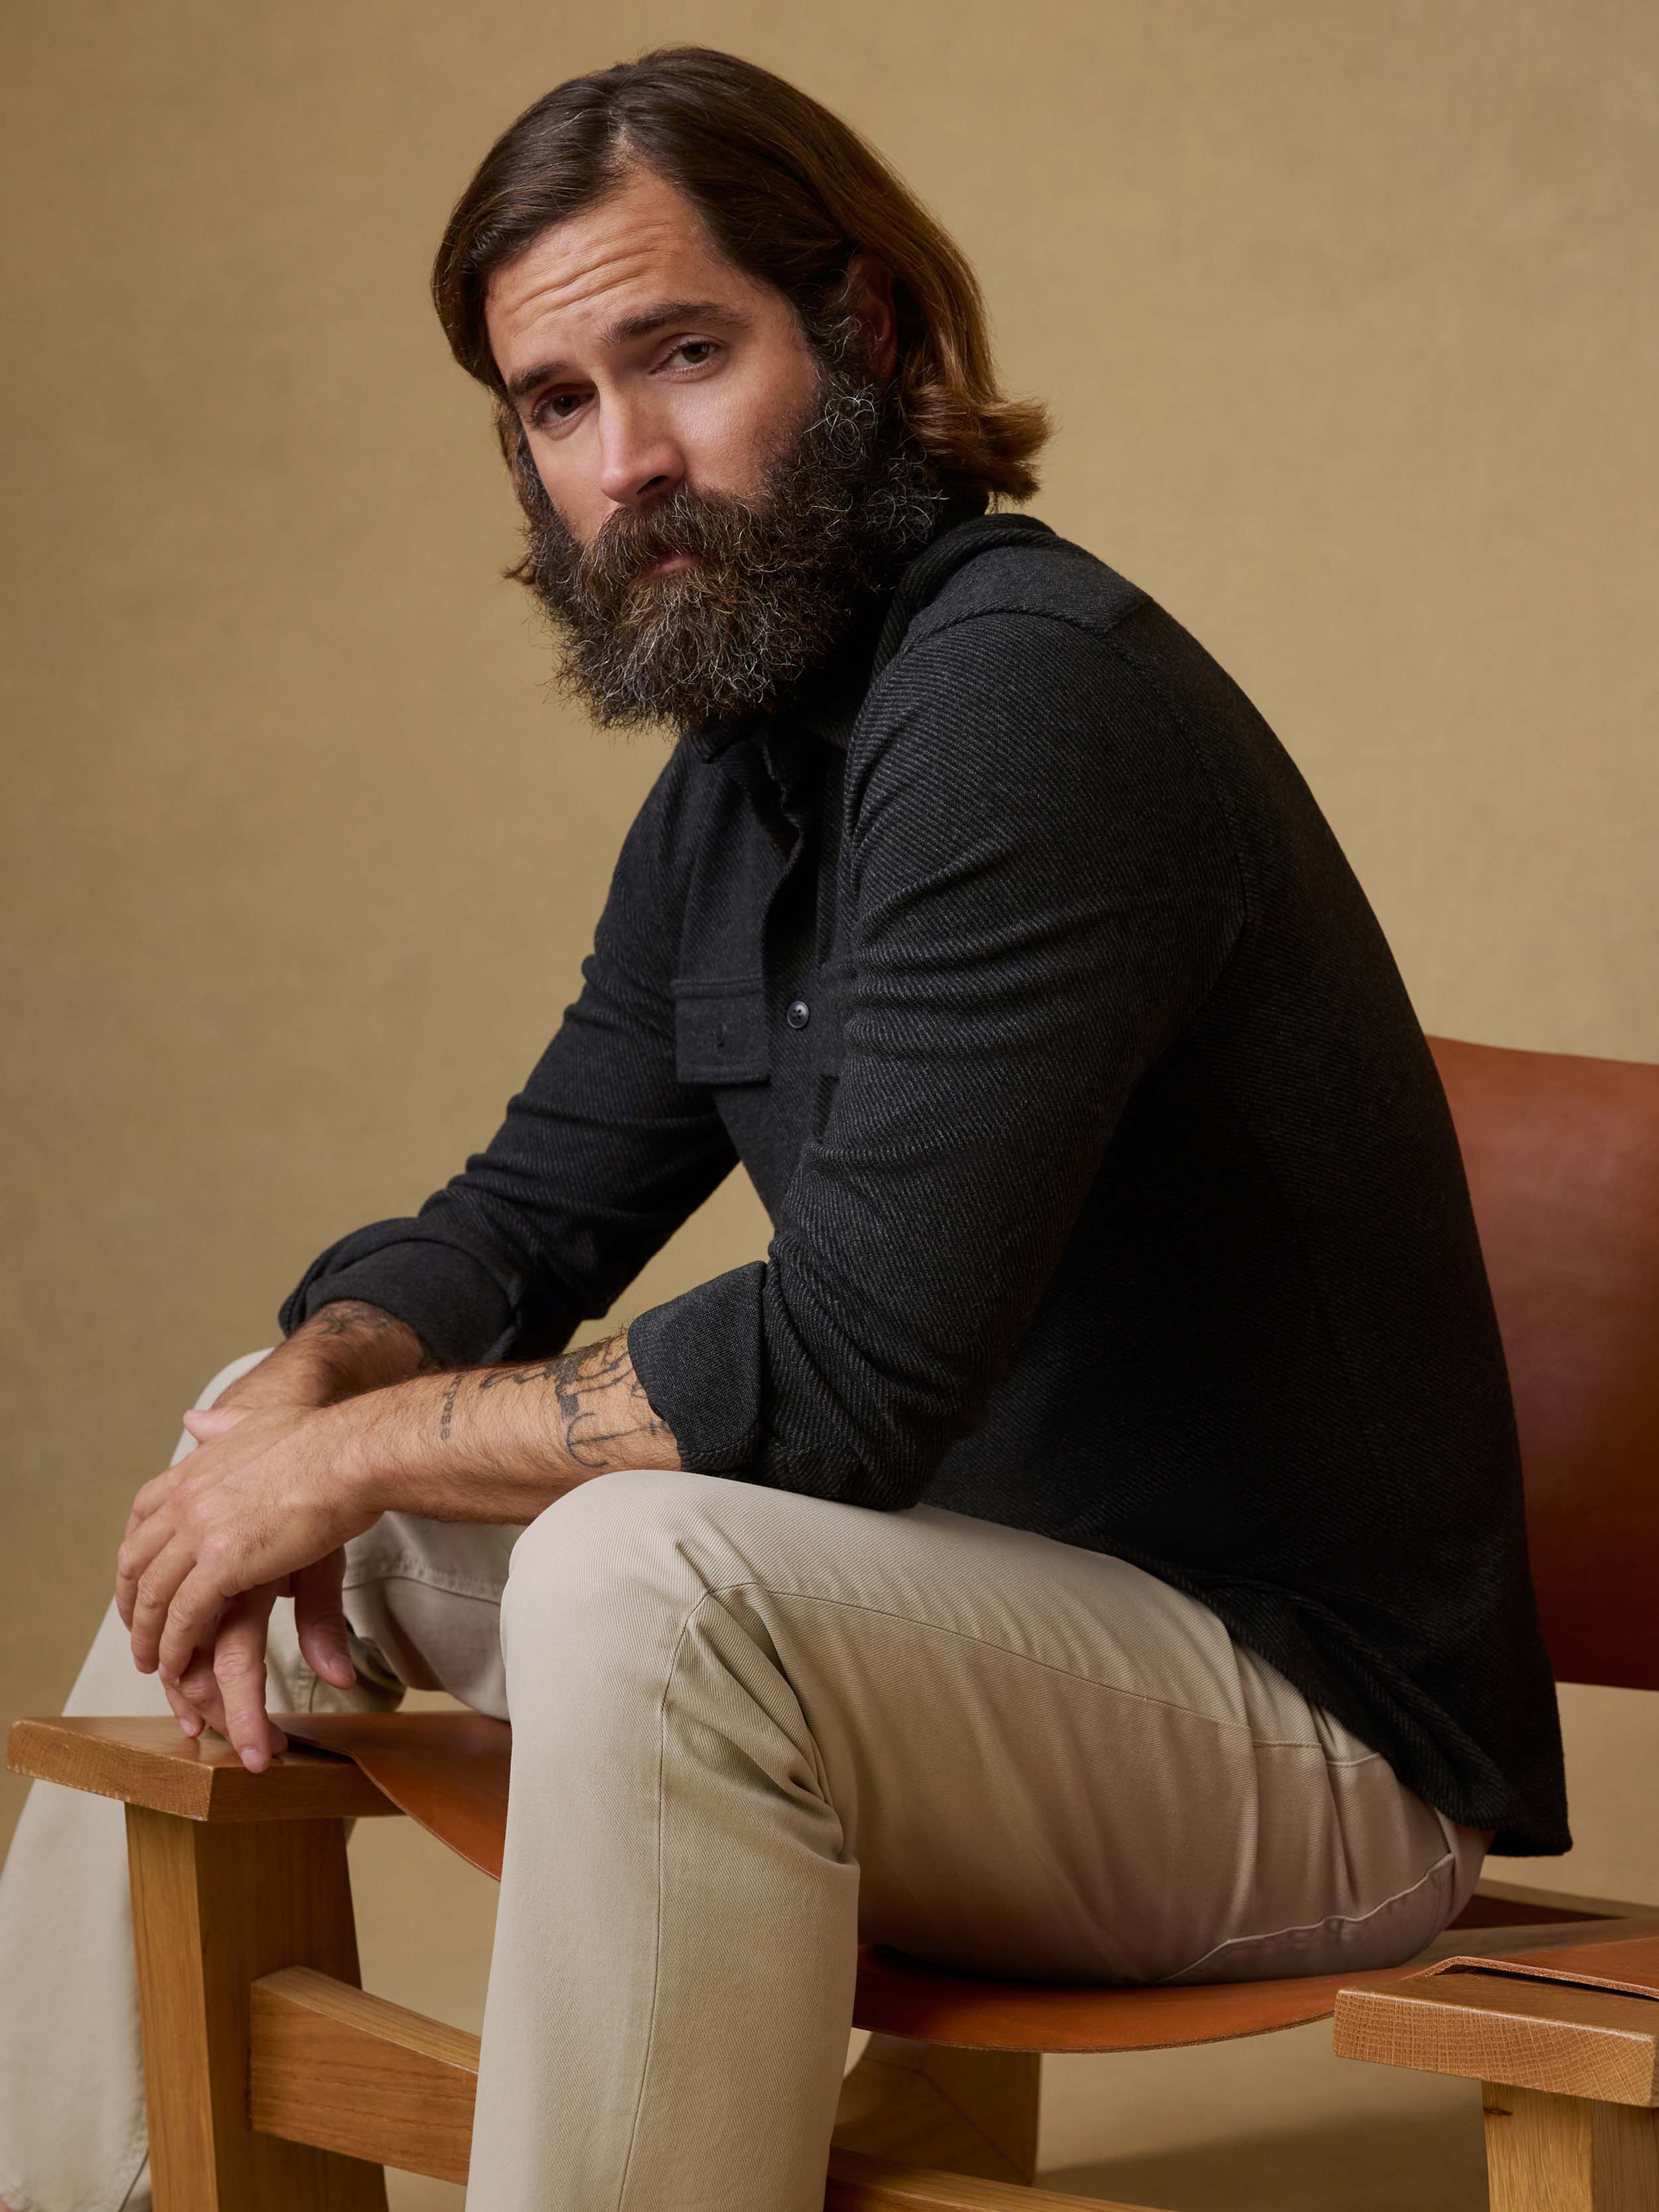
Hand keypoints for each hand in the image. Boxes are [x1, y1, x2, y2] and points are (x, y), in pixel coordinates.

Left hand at [116, 1399, 378, 1730]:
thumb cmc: (322, 1437)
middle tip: (140, 1634)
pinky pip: (186, 1616)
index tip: (140, 1582)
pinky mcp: (221, 1564)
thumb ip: (223, 1425)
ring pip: (155, 1597)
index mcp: (193, 1469)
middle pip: (136, 1563)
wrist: (349, 1451)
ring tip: (156, 1665)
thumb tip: (194, 1419)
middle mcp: (185, 1501)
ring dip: (150, 1637)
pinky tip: (180, 1666)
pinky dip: (177, 1646)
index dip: (136, 1556)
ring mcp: (199, 1533)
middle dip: (133, 1604)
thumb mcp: (256, 1422)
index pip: (142, 1517)